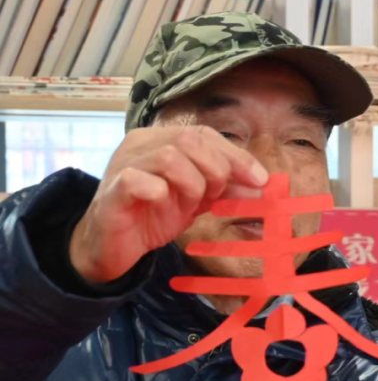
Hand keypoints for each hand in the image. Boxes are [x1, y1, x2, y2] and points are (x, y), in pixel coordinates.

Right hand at [70, 125, 268, 283]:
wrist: (113, 246)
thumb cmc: (154, 215)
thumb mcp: (198, 200)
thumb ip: (226, 189)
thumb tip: (261, 185)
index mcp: (161, 140)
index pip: (205, 134)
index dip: (236, 155)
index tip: (261, 180)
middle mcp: (141, 145)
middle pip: (189, 139)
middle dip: (216, 169)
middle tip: (216, 196)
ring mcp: (124, 165)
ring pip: (169, 157)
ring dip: (192, 183)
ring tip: (189, 204)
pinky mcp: (112, 191)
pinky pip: (138, 181)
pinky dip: (159, 192)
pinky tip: (163, 203)